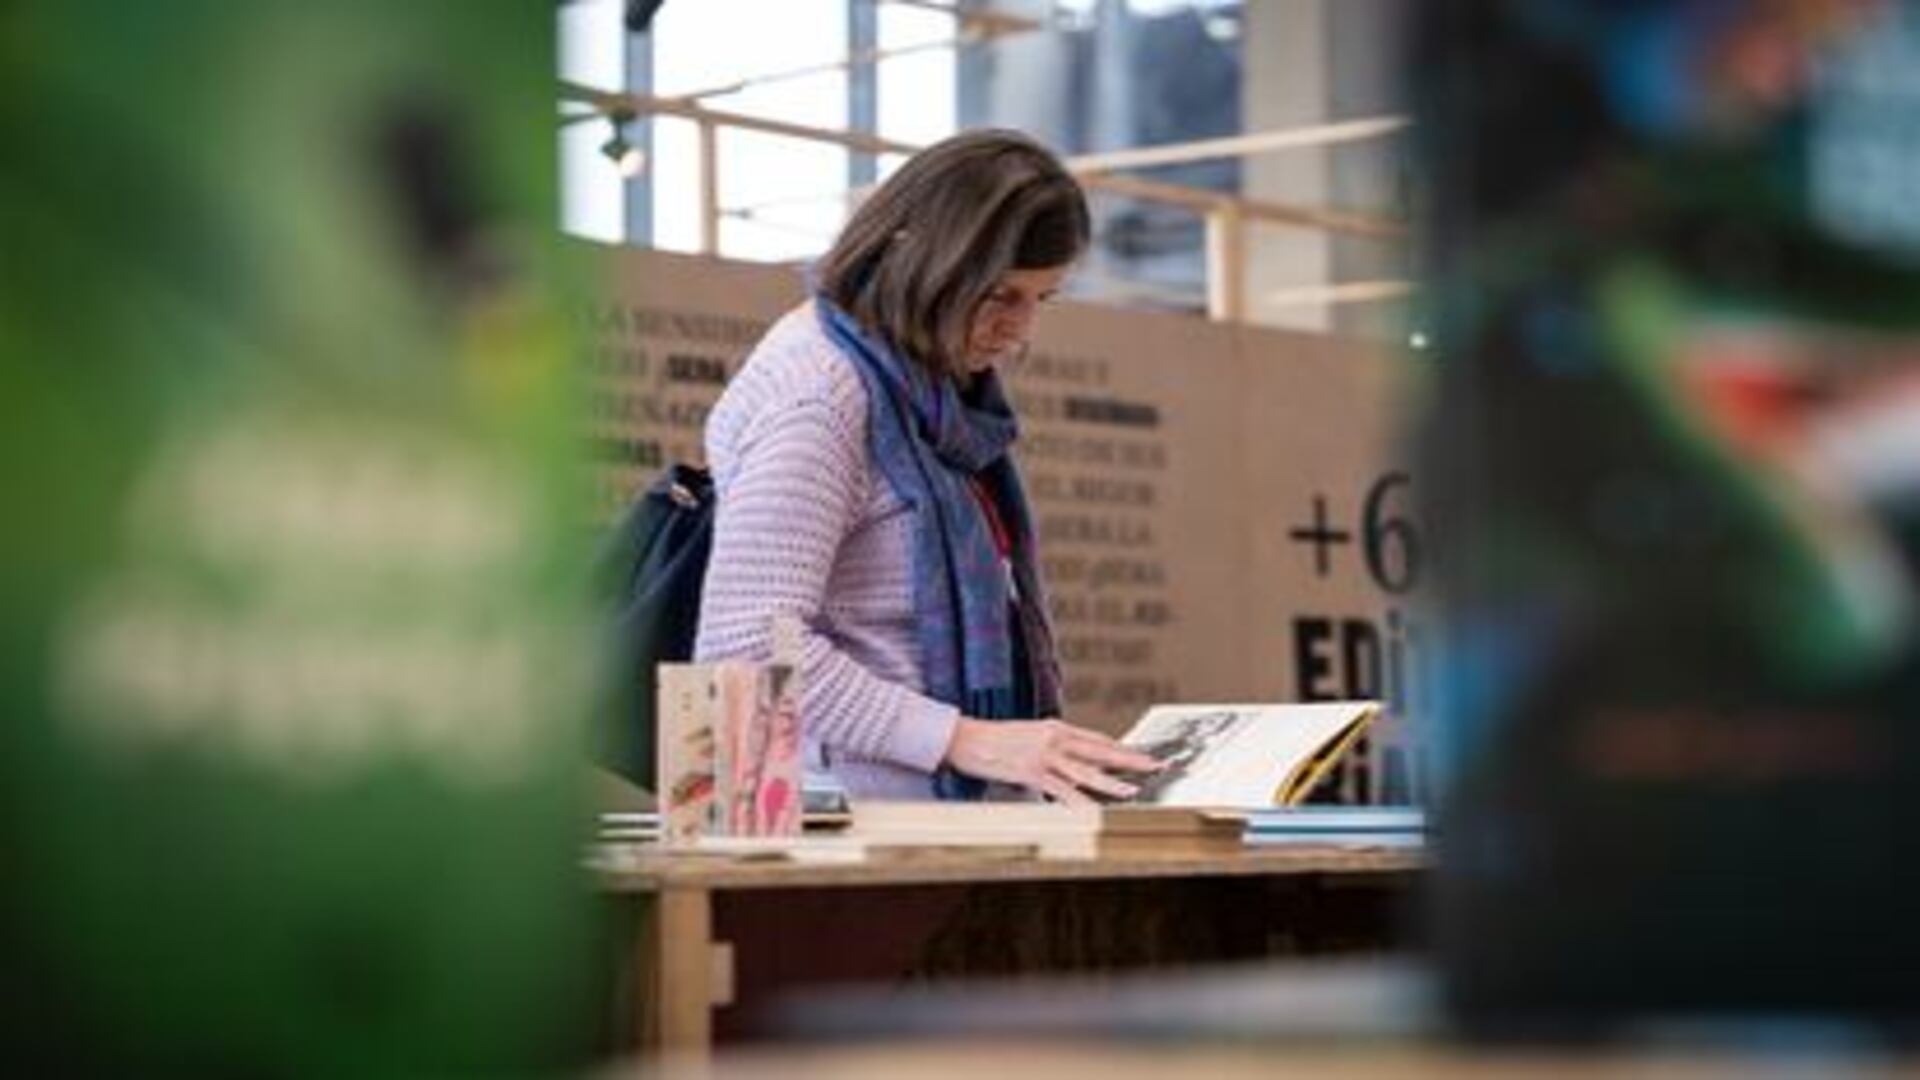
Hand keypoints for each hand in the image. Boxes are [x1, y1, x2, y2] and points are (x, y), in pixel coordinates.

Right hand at [943, 718, 1161, 804]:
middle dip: (1130, 760)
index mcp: (1055, 727)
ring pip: (1087, 771)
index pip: (1096, 739)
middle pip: (1100, 751)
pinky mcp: (1032, 772)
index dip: (1120, 748)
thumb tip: (1069, 760)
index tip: (1140, 755)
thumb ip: (1051, 746)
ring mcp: (1044, 756)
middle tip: (1155, 764)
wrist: (964, 738)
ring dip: (1112, 783)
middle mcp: (1054, 739)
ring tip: (1133, 790)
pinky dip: (1078, 803)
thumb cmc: (993, 740)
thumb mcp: (1028, 736)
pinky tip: (1092, 812)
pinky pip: (1061, 791)